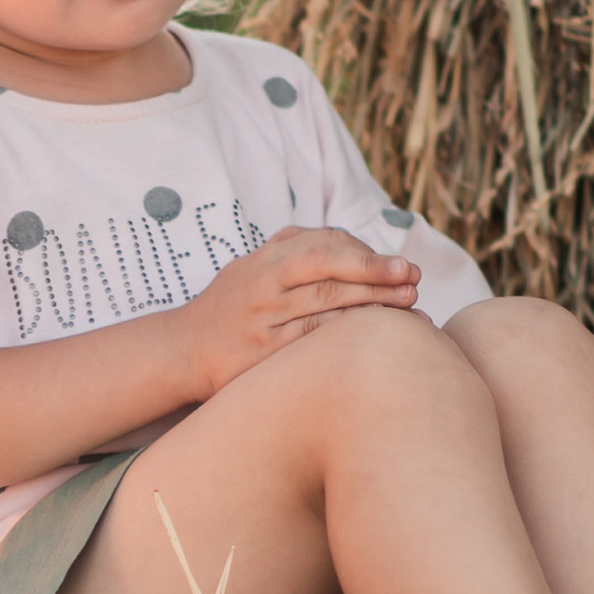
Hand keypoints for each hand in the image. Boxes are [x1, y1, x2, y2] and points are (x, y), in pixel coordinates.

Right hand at [184, 228, 420, 396]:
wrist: (180, 351)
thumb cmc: (227, 311)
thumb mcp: (250, 269)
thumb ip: (290, 251)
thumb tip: (347, 242)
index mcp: (265, 259)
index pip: (323, 243)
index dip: (364, 251)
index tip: (397, 264)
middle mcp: (264, 283)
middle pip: (328, 266)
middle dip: (376, 269)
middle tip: (413, 276)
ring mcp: (263, 317)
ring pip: (326, 301)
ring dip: (373, 301)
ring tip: (409, 304)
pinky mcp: (263, 351)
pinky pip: (314, 337)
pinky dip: (348, 333)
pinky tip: (373, 335)